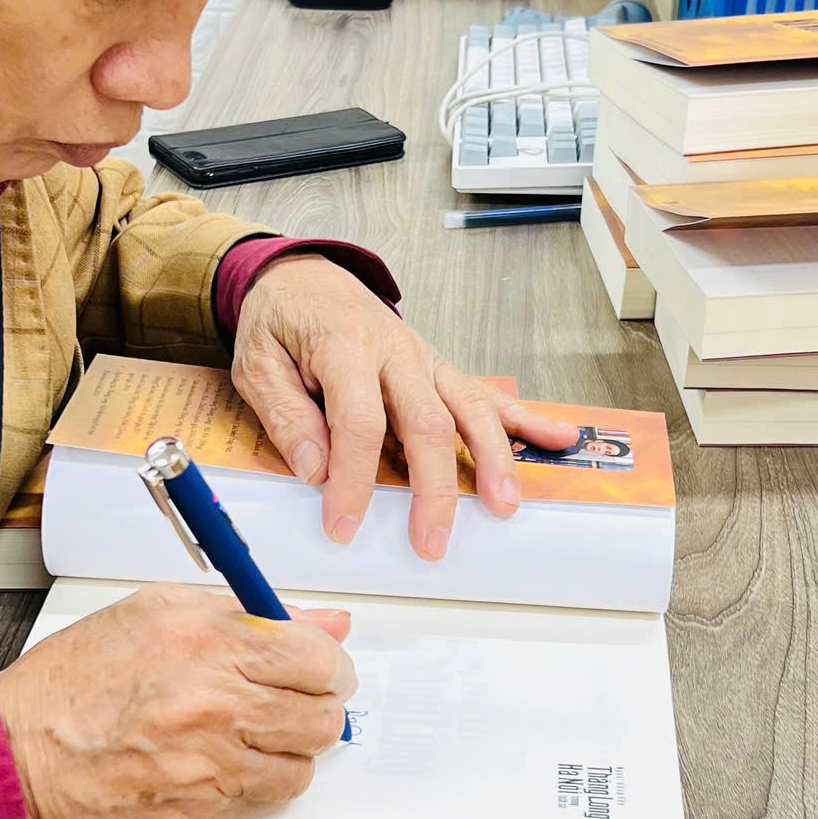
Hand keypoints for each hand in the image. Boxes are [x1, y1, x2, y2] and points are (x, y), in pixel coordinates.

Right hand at [0, 583, 355, 818]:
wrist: (14, 753)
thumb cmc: (75, 681)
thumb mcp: (156, 613)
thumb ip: (247, 614)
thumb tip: (326, 623)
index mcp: (208, 646)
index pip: (319, 659)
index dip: (326, 664)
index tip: (315, 668)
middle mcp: (215, 709)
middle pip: (322, 719)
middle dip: (314, 708)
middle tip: (285, 703)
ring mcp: (208, 771)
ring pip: (299, 770)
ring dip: (283, 752)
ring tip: (244, 736)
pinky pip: (255, 805)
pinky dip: (245, 787)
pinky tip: (210, 766)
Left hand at [231, 254, 580, 560]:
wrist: (304, 276)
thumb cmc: (281, 322)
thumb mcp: (257, 363)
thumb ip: (286, 414)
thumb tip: (315, 469)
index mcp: (344, 347)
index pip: (357, 422)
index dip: (353, 480)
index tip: (343, 527)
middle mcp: (395, 352)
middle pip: (426, 423)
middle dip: (434, 489)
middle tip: (432, 542)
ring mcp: (424, 359)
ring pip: (469, 409)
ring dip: (492, 459)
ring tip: (505, 506)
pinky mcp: (439, 368)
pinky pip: (486, 394)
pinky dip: (524, 418)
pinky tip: (560, 438)